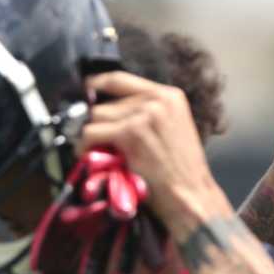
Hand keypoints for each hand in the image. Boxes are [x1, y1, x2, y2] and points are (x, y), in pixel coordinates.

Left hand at [79, 71, 229, 235]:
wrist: (190, 194)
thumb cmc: (179, 170)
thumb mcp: (171, 128)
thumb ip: (146, 113)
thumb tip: (107, 108)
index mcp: (169, 95)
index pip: (120, 79)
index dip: (95, 84)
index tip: (82, 93)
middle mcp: (158, 99)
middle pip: (105, 102)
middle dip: (93, 122)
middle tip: (89, 140)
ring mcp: (144, 115)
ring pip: (95, 116)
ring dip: (88, 136)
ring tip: (93, 151)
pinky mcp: (131, 133)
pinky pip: (90, 133)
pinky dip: (83, 147)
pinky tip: (89, 157)